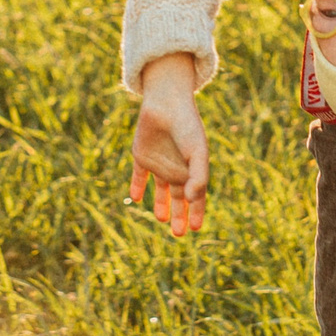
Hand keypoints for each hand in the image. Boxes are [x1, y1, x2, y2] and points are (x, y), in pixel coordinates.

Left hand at [127, 53, 209, 236]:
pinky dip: (137, 187)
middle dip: (179, 215)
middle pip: (178, 198)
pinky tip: (136, 197)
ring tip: (160, 219)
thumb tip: (191, 200)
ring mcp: (159, 162)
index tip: (196, 229)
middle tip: (178, 233)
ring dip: (160, 204)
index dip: (197, 213)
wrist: (166, 102)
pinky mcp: (141, 155)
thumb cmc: (187, 127)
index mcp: (192, 169)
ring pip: (160, 190)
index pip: (196, 196)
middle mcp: (176, 168)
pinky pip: (139, 176)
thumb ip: (198, 176)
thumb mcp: (197, 152)